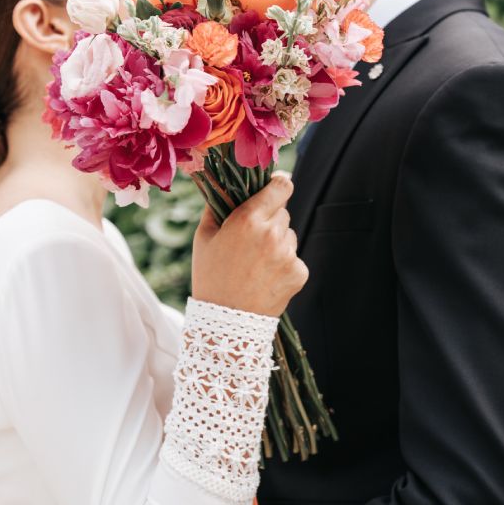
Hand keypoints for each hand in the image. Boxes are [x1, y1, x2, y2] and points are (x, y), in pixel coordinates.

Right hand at [193, 171, 306, 317]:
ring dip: (277, 242)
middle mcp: (272, 233)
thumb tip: (225, 182)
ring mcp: (288, 254)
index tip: (274, 189)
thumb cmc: (210, 276)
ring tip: (255, 263)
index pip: (281, 186)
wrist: (225, 323)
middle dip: (270, 219)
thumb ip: (217, 204)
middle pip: (283, 211)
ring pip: (289, 235)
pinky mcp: (299, 272)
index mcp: (248, 219)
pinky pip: (294, 257)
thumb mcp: (204, 237)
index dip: (278, 185)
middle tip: (250, 240)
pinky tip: (265, 277)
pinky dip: (284, 264)